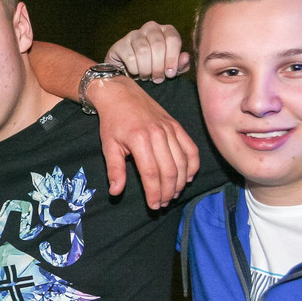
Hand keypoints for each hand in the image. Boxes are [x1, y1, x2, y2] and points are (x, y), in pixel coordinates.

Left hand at [86, 76, 199, 208]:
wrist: (121, 94)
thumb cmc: (113, 122)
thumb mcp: (108, 146)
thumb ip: (114, 170)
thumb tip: (116, 192)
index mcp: (139, 140)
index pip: (151, 173)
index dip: (154, 193)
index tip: (154, 206)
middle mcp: (158, 134)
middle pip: (169, 171)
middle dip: (168, 192)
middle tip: (163, 204)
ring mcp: (170, 129)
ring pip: (182, 162)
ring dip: (180, 183)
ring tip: (173, 195)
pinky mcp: (177, 126)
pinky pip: (191, 149)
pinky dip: (192, 165)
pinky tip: (187, 178)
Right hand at [105, 21, 189, 82]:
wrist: (129, 70)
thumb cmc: (154, 67)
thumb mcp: (170, 68)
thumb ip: (180, 64)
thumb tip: (186, 57)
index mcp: (166, 30)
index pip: (173, 39)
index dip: (172, 58)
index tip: (170, 73)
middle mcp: (151, 28)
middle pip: (158, 45)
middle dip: (159, 66)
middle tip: (158, 79)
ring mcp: (134, 34)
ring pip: (143, 51)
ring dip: (146, 69)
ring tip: (146, 76)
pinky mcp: (120, 44)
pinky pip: (130, 57)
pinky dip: (135, 69)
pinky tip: (136, 72)